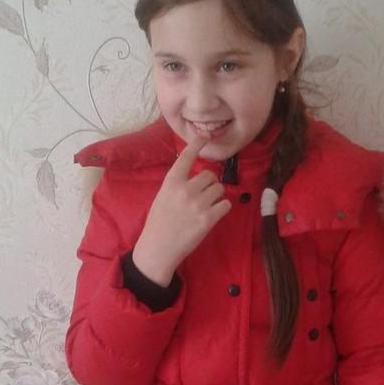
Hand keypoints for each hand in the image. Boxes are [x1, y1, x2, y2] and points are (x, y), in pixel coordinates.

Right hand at [133, 130, 232, 280]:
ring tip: (207, 206)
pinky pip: (225, 204)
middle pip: (210, 176)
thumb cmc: (159, 222)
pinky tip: (214, 214)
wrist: (158, 248)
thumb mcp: (163, 197)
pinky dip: (222, 208)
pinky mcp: (208, 219)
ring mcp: (197, 204)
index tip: (205, 136)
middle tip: (204, 195)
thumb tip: (197, 177)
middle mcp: (185, 190)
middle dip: (210, 183)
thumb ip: (178, 185)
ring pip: (219, 189)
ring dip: (217, 195)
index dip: (197, 144)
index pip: (186, 157)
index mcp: (171, 182)